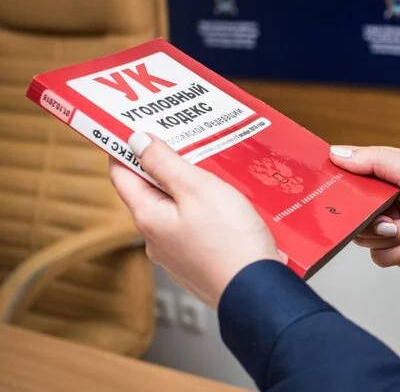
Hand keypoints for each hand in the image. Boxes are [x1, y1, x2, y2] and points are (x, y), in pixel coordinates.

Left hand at [109, 133, 279, 307]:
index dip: (123, 149)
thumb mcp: (199, 189)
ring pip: (177, 212)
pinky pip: (197, 229)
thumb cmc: (231, 241)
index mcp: (149, 218)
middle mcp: (157, 240)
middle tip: (185, 142)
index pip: (121, 175)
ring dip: (191, 191)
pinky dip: (207, 213)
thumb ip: (165, 163)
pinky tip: (230, 206)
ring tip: (216, 173)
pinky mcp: (200, 264)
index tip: (131, 128)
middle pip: (151, 193)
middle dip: (165, 167)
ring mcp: (178, 255)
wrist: (258, 291)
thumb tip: (136, 142)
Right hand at [329, 146, 399, 268]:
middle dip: (372, 220)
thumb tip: (336, 153)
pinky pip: (381, 256)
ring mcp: (393, 229)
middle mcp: (387, 203)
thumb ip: (373, 160)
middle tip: (391, 221)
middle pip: (352, 214)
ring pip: (364, 238)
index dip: (342, 187)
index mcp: (388, 177)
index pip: (352, 180)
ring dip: (392, 236)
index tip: (334, 193)